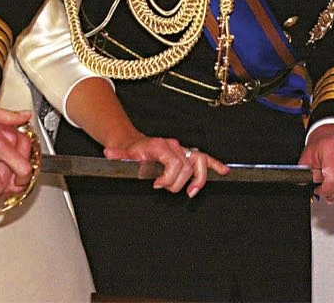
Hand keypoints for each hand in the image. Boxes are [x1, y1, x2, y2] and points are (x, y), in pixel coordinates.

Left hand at [103, 134, 228, 197]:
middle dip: (177, 182)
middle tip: (164, 188)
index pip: (175, 162)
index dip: (168, 177)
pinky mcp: (185, 155)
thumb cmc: (131, 151)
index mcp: (161, 146)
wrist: (133, 143)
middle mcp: (174, 146)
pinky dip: (214, 165)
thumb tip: (110, 154)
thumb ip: (118, 155)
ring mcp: (181, 150)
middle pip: (187, 165)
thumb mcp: (122, 154)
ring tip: (192, 191)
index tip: (157, 185)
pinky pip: (204, 159)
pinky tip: (223, 172)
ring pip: (200, 160)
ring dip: (199, 177)